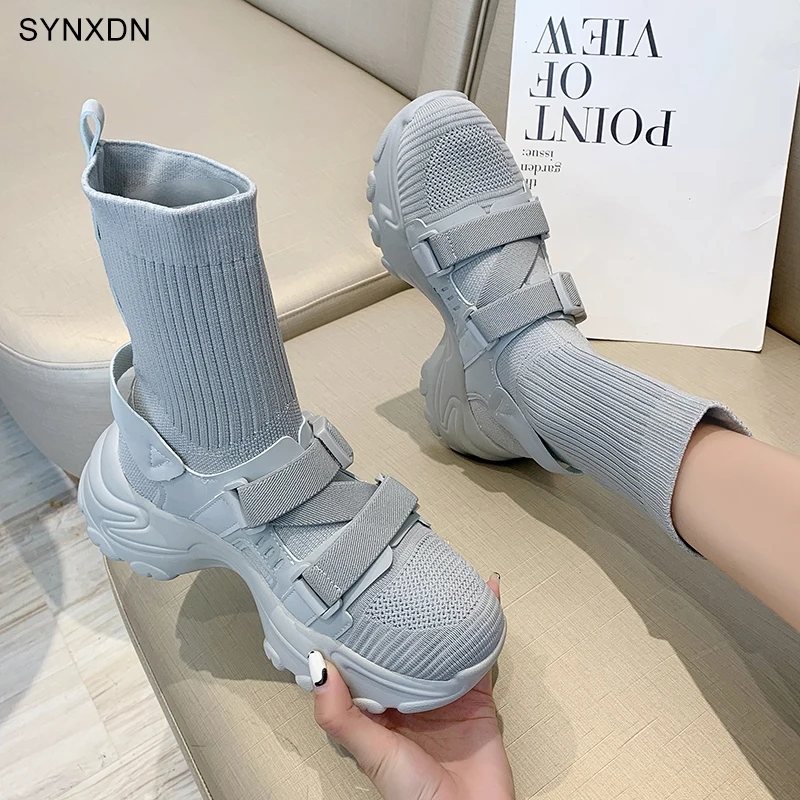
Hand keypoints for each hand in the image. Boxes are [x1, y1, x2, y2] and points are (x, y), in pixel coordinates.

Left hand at [309, 574, 513, 799]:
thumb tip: (318, 666)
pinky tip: (485, 597)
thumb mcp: (372, 752)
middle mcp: (409, 698)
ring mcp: (444, 694)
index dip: (357, 630)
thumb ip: (341, 715)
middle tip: (397, 570)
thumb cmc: (415, 797)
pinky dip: (485, 625)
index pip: (364, 661)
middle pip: (404, 646)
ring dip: (444, 612)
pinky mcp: (476, 695)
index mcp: (378, 710)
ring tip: (438, 574)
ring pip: (441, 643)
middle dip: (402, 613)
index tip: (349, 594)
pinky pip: (479, 653)